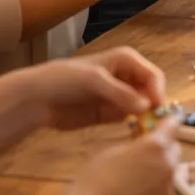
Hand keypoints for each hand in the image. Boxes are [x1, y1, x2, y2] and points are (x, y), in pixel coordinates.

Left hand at [17, 47, 167, 129]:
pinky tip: (135, 134)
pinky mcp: (111, 114)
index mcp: (126, 60)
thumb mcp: (93, 80)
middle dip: (154, 106)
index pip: (152, 75)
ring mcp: (120, 96)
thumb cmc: (64, 79)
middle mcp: (127, 77)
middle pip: (151, 91)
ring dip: (147, 118)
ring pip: (143, 107)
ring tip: (145, 130)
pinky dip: (136, 126)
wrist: (37, 99)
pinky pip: (131, 119)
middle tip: (153, 123)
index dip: (157, 91)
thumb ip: (120, 93)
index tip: (156, 109)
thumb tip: (146, 106)